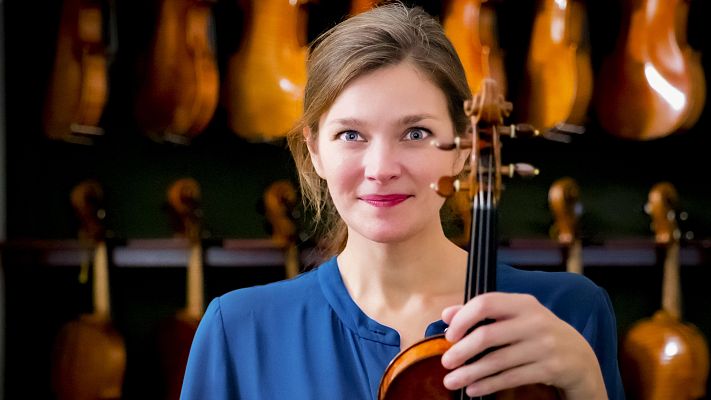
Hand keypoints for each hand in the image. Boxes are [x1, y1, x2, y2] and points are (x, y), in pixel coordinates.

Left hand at [440, 292, 606, 398]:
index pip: (486, 303)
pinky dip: (488, 384)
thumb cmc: (536, 333)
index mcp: (522, 303)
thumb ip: (482, 313)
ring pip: (497, 361)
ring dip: (470, 373)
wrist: (578, 355)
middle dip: (461, 351)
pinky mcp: (549, 368)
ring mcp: (544, 346)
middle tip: (445, 362)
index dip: (463, 318)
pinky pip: (511, 378)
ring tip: (451, 381)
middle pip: (488, 335)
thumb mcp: (515, 316)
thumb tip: (446, 315)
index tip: (449, 335)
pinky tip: (473, 389)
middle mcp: (534, 322)